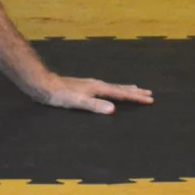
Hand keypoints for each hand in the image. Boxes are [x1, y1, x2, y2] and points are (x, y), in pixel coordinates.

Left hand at [39, 75, 153, 114]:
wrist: (44, 85)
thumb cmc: (59, 95)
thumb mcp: (77, 102)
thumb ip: (94, 105)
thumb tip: (113, 109)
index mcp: (97, 88)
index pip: (121, 93)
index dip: (135, 97)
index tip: (150, 99)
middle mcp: (96, 84)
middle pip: (119, 88)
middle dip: (134, 91)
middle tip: (149, 93)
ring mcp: (90, 84)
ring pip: (112, 87)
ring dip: (125, 89)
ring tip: (135, 89)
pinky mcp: (84, 87)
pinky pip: (105, 88)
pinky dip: (114, 89)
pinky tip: (109, 91)